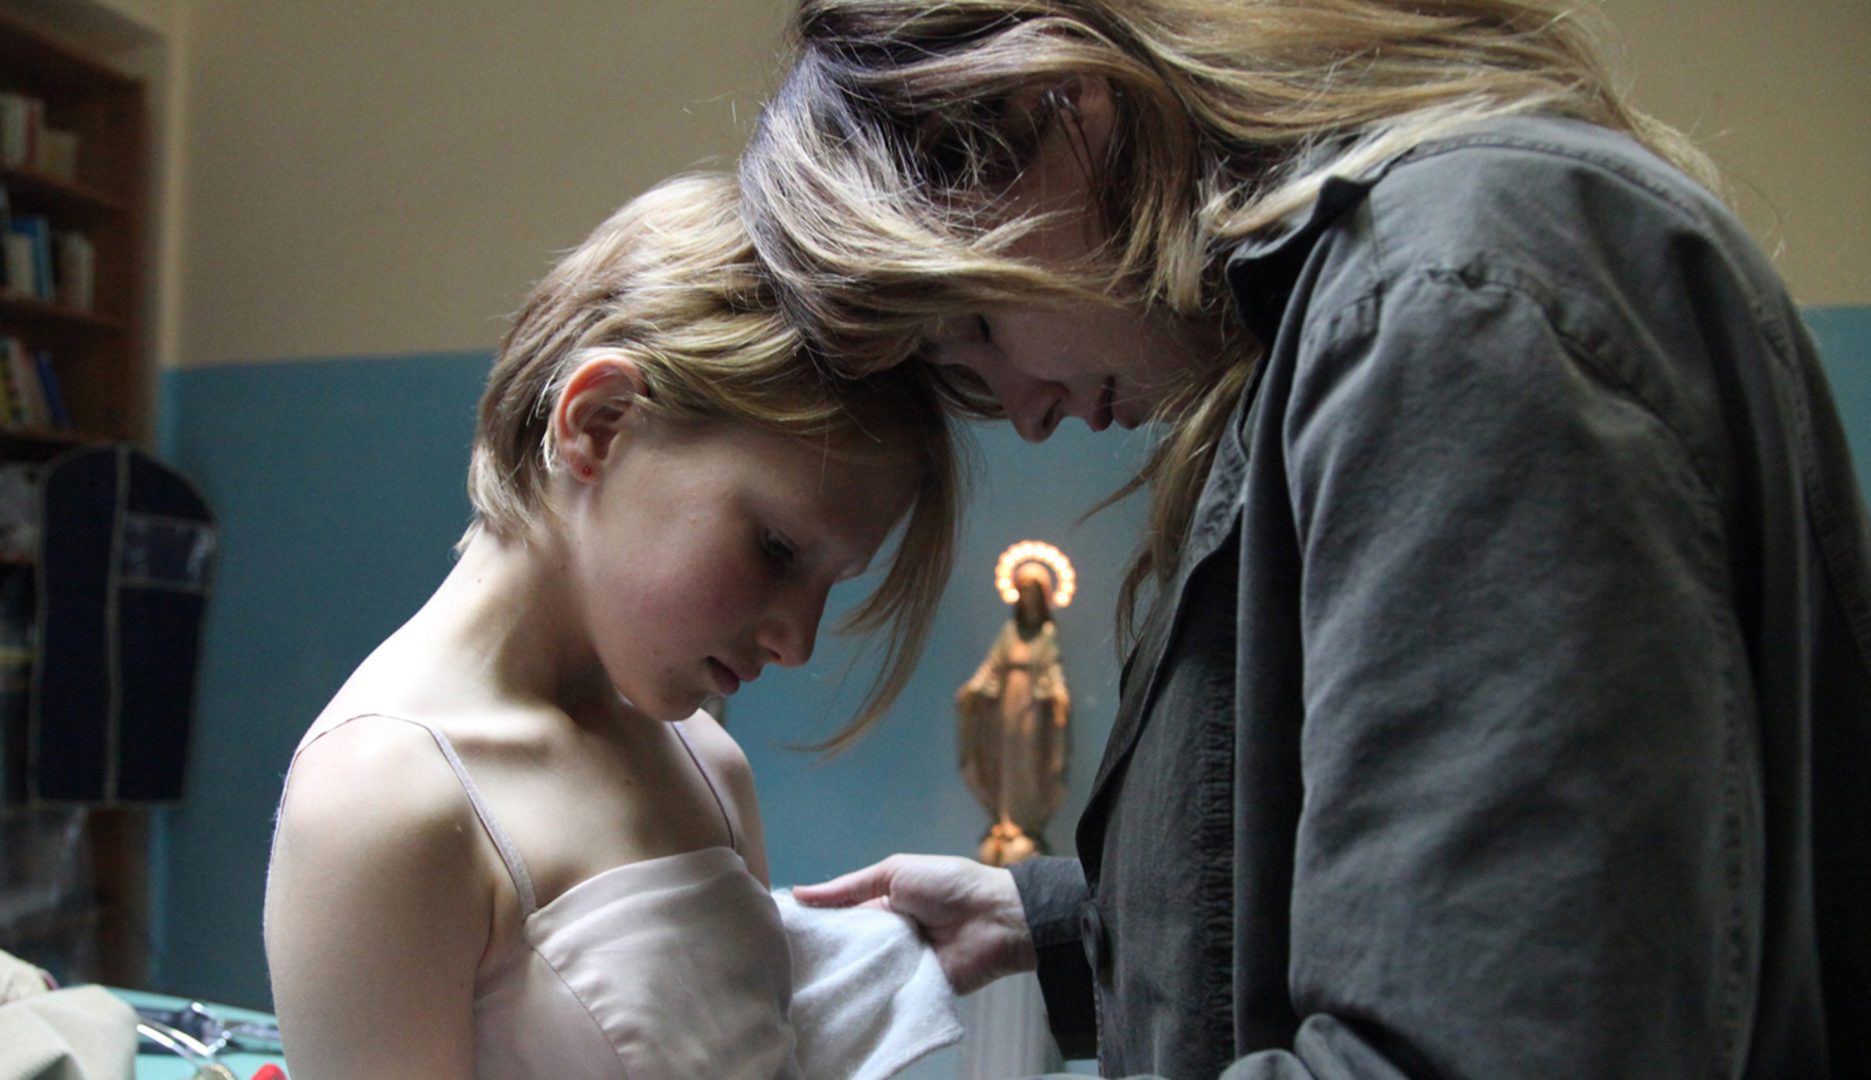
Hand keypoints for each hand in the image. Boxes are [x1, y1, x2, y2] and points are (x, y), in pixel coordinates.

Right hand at [792, 854, 1036, 992]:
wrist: (994, 918)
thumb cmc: (947, 886)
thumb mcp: (893, 873)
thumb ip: (848, 888)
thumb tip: (800, 893)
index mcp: (881, 906)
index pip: (839, 919)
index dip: (813, 926)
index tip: (780, 934)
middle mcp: (887, 937)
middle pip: (847, 950)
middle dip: (823, 956)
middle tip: (785, 965)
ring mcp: (899, 965)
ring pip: (862, 974)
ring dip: (842, 976)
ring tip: (802, 985)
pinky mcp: (913, 990)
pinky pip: (885, 995)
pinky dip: (867, 996)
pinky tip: (838, 1002)